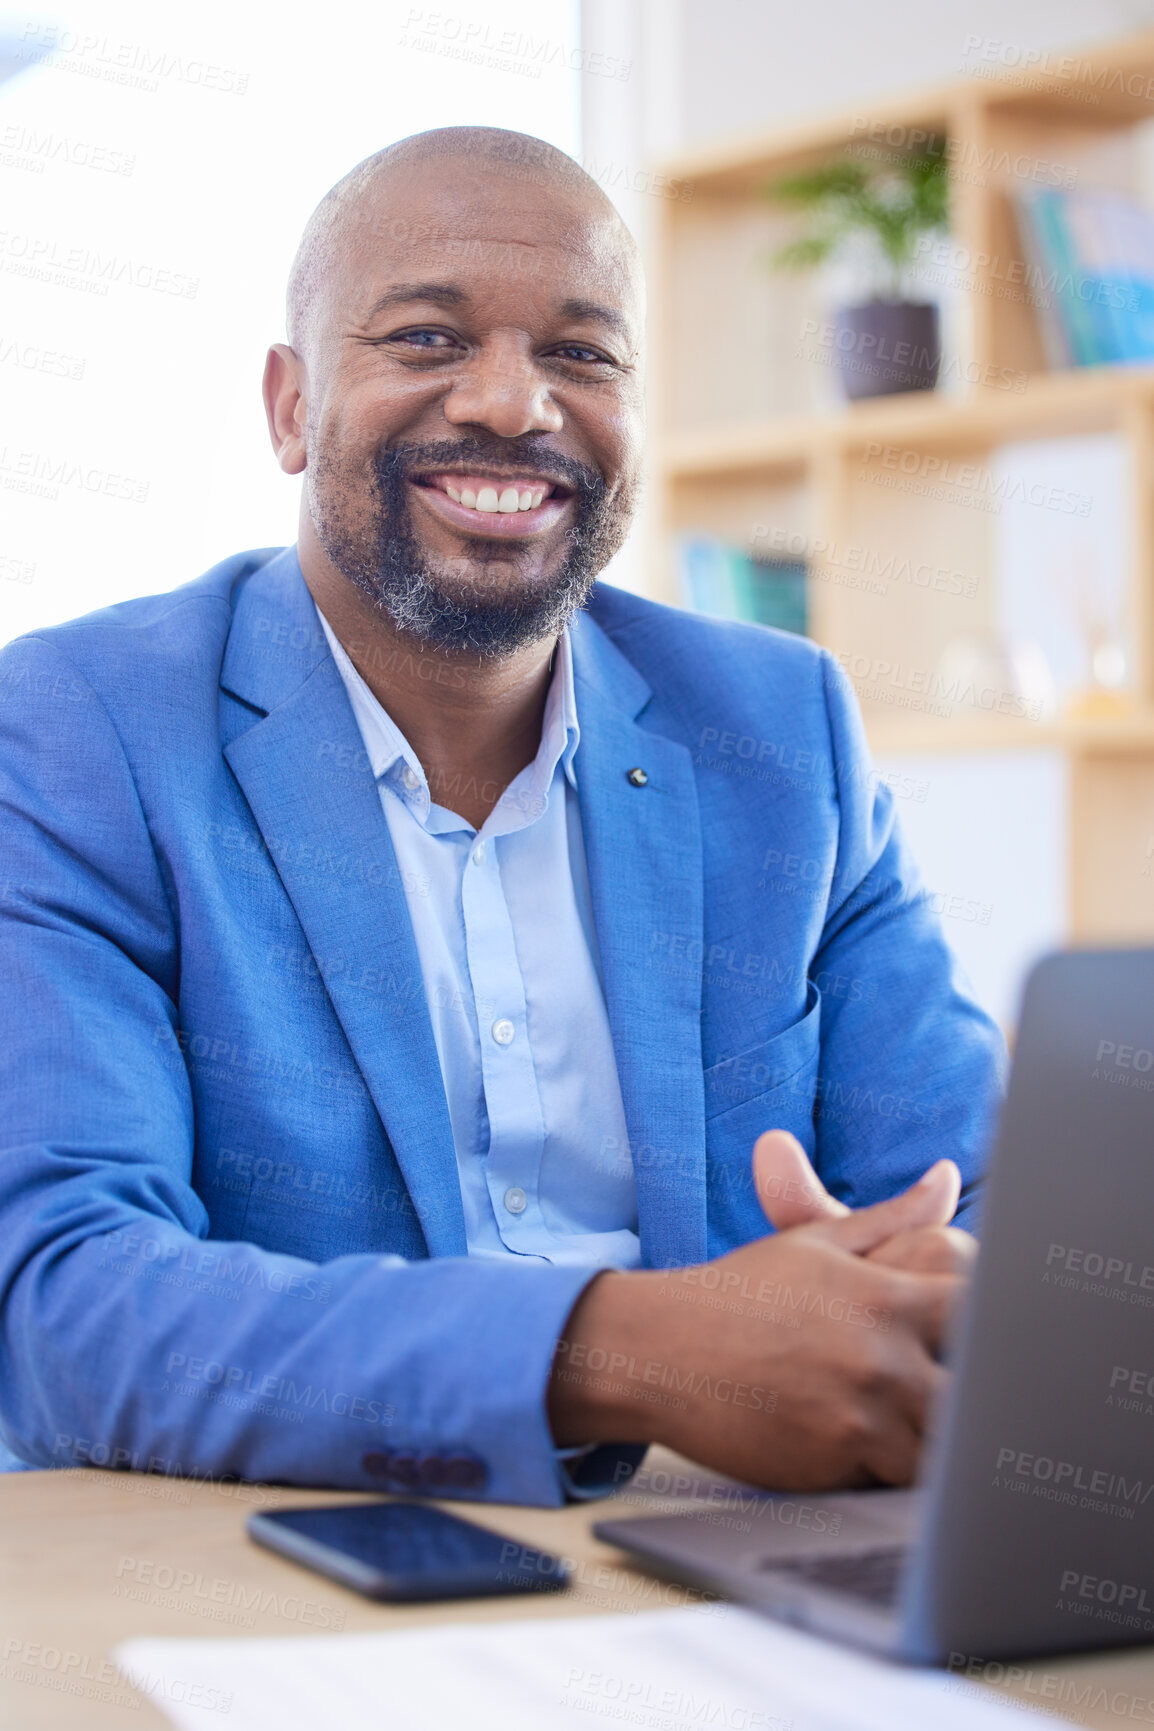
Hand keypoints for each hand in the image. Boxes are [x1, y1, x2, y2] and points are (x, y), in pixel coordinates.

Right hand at [548, 1136, 972, 1491]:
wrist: (656, 1348)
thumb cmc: (738, 1293)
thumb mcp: (814, 1245)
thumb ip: (892, 1218)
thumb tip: (946, 1178)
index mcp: (887, 1295)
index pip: (985, 1312)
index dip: (997, 1328)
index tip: (985, 1338)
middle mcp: (883, 1357)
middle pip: (980, 1391)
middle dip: (981, 1396)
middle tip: (969, 1397)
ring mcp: (861, 1416)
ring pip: (947, 1450)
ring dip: (947, 1446)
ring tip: (934, 1436)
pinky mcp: (833, 1466)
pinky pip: (898, 1487)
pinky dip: (902, 1480)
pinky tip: (888, 1462)